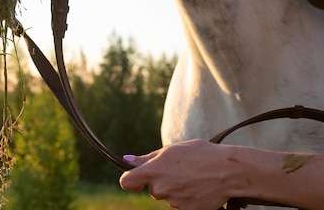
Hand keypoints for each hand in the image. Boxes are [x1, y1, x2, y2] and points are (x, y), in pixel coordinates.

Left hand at [119, 140, 235, 209]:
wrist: (228, 171)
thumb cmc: (200, 154)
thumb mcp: (171, 150)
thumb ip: (147, 158)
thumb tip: (127, 159)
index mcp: (153, 171)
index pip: (127, 181)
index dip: (130, 180)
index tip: (136, 179)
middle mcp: (161, 188)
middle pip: (153, 189)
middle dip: (162, 182)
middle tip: (180, 171)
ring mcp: (173, 202)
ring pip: (168, 196)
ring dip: (175, 189)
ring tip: (193, 177)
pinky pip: (181, 204)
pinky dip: (187, 198)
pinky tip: (198, 187)